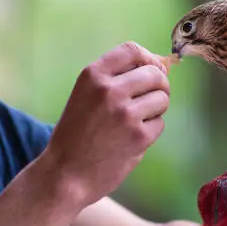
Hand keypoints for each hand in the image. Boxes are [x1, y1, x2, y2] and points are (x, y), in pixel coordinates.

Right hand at [39, 42, 170, 206]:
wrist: (64, 175)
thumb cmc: (78, 134)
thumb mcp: (86, 95)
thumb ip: (118, 78)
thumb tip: (162, 66)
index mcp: (92, 75)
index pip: (132, 50)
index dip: (148, 58)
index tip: (150, 70)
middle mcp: (109, 90)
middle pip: (155, 73)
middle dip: (158, 86)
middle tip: (147, 100)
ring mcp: (125, 113)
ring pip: (162, 98)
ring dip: (155, 110)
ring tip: (134, 122)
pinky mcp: (138, 136)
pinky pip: (160, 123)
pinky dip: (151, 131)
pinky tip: (131, 140)